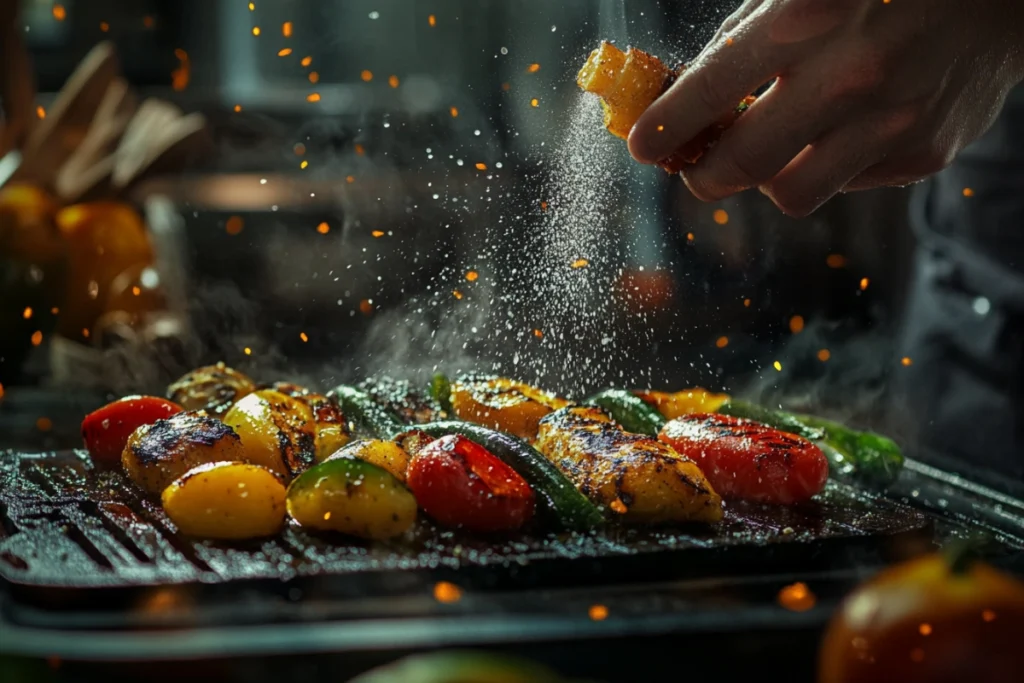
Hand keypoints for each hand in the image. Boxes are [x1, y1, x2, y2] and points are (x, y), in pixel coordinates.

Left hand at [628, 0, 1023, 216]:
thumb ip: (743, 41)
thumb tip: (681, 98)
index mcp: (805, 18)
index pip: (709, 91)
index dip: (663, 128)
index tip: (640, 145)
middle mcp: (848, 75)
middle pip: (741, 165)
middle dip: (701, 176)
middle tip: (694, 170)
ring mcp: (890, 121)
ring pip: (790, 193)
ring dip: (766, 179)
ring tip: (772, 150)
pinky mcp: (923, 153)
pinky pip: (846, 185)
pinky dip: (828, 166)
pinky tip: (841, 132)